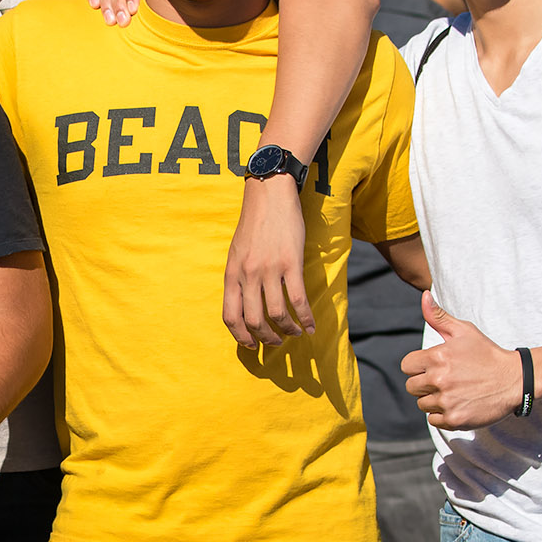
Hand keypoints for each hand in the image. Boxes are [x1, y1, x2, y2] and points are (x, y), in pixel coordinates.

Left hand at [222, 176, 313, 347]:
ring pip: (277, 314)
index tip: (251, 346)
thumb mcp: (236, 252)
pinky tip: (310, 326)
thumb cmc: (254, 224)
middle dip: (266, 339)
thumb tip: (244, 303)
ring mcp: (269, 269)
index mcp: (232, 273)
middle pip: (254, 320)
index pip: (230, 316)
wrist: (269, 195)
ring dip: (287, 330)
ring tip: (294, 334)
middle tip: (275, 343)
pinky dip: (305, 317)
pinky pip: (298, 299)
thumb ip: (239, 277)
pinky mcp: (291, 262)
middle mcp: (248, 274)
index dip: (240, 336)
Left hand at [401, 292, 522, 430]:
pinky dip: (443, 415)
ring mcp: (447, 401)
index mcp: (437, 357)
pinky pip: (433, 420)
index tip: (435, 366)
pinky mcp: (455, 419)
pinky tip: (459, 404)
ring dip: (434, 400)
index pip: (407, 366)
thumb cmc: (487, 353)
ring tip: (455, 391)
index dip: (418, 366)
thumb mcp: (464, 331)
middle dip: (424, 384)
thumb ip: (439, 316)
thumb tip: (424, 295)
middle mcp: (439, 379)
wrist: (515, 379)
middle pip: (412, 387)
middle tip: (446, 380)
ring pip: (423, 404)